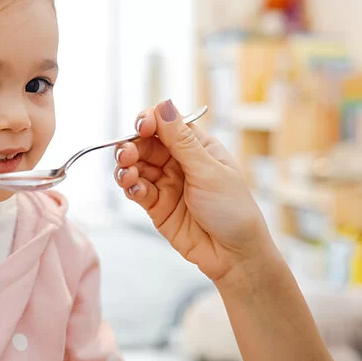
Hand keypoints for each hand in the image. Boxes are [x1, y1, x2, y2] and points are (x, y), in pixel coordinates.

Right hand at [114, 99, 275, 280]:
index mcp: (198, 147)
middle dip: (132, 146)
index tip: (142, 127)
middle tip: (127, 155)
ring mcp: (167, 183)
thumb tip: (164, 104)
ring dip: (127, 167)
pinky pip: (136, 189)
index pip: (166, 124)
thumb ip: (182, 141)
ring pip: (136, 166)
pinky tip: (134, 189)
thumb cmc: (232, 210)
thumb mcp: (208, 171)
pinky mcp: (156, 206)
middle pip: (145, 144)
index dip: (150, 121)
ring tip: (128, 174)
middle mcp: (179, 162)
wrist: (234, 256)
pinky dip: (130, 186)